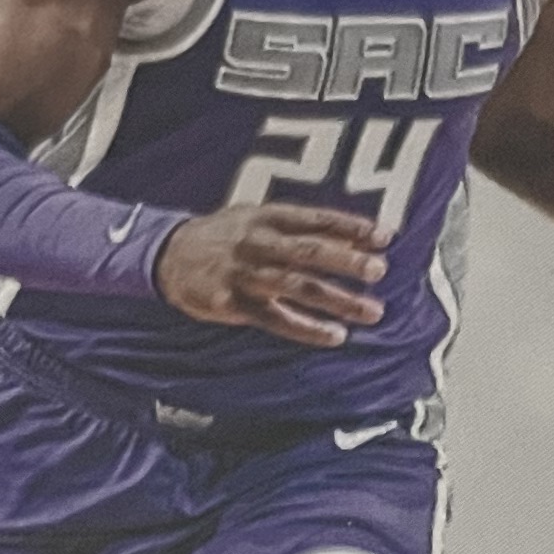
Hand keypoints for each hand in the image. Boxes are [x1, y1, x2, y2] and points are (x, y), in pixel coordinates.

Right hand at [157, 203, 389, 346]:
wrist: (168, 255)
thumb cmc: (224, 237)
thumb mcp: (257, 218)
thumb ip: (301, 228)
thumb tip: (355, 239)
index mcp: (268, 217)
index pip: (317, 219)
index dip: (352, 227)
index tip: (386, 235)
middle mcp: (258, 242)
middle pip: (309, 251)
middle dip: (347, 261)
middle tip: (380, 270)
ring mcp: (245, 274)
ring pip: (298, 287)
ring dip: (338, 300)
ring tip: (371, 311)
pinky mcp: (233, 303)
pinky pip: (276, 319)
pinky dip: (307, 329)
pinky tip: (335, 336)